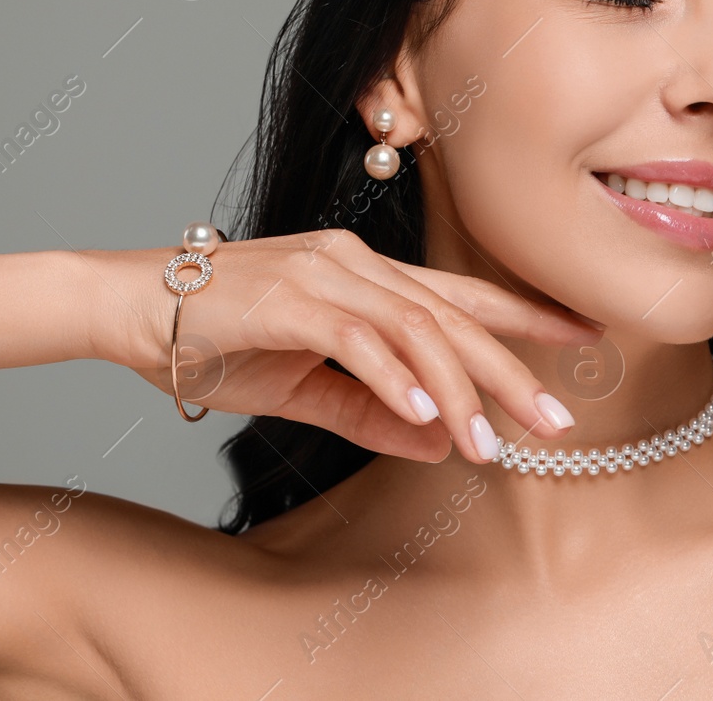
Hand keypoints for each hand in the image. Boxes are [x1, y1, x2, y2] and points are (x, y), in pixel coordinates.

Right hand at [91, 230, 600, 462]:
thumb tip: (441, 445)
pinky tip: (427, 415)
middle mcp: (358, 267)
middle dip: (514, 370)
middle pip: (456, 318)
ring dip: (461, 391)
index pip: (464, 296)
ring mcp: (326, 276)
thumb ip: (372, 412)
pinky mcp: (288, 297)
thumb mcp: (303, 387)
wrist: (124, 306)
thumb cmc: (211, 340)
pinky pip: (357, 340)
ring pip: (418, 330)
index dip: (529, 316)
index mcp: (368, 279)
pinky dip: (396, 378)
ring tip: (493, 443)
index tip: (588, 334)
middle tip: (560, 420)